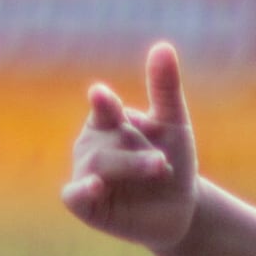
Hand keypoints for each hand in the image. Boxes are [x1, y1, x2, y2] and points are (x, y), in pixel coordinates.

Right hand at [61, 40, 200, 251]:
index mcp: (108, 122)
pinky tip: (95, 186)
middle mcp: (92, 145)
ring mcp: (86, 174)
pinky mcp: (86, 205)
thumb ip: (164, 88)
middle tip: (163, 162)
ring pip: (97, 165)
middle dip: (136, 153)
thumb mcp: (173, 124)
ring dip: (129, 167)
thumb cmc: (173, 160)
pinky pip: (75, 195)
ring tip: (160, 168)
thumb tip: (163, 46)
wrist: (181, 209)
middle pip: (107, 142)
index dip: (103, 104)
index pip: (104, 109)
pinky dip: (82, 190)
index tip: (101, 96)